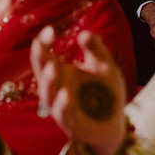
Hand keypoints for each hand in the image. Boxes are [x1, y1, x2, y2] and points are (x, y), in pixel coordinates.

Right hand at [30, 26, 125, 154]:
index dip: (44, 42)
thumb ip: (95, 49)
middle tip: (41, 43)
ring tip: (53, 66)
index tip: (51, 30)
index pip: (45, 55)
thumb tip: (83, 34)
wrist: (115, 123)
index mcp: (61, 71)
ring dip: (48, 81)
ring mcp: (60, 106)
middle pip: (41, 71)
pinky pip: (61, 114)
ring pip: (47, 94)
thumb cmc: (105, 92)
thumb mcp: (104, 65)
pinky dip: (61, 104)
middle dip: (39, 57)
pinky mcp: (70, 124)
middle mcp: (56, 88)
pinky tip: (65, 93)